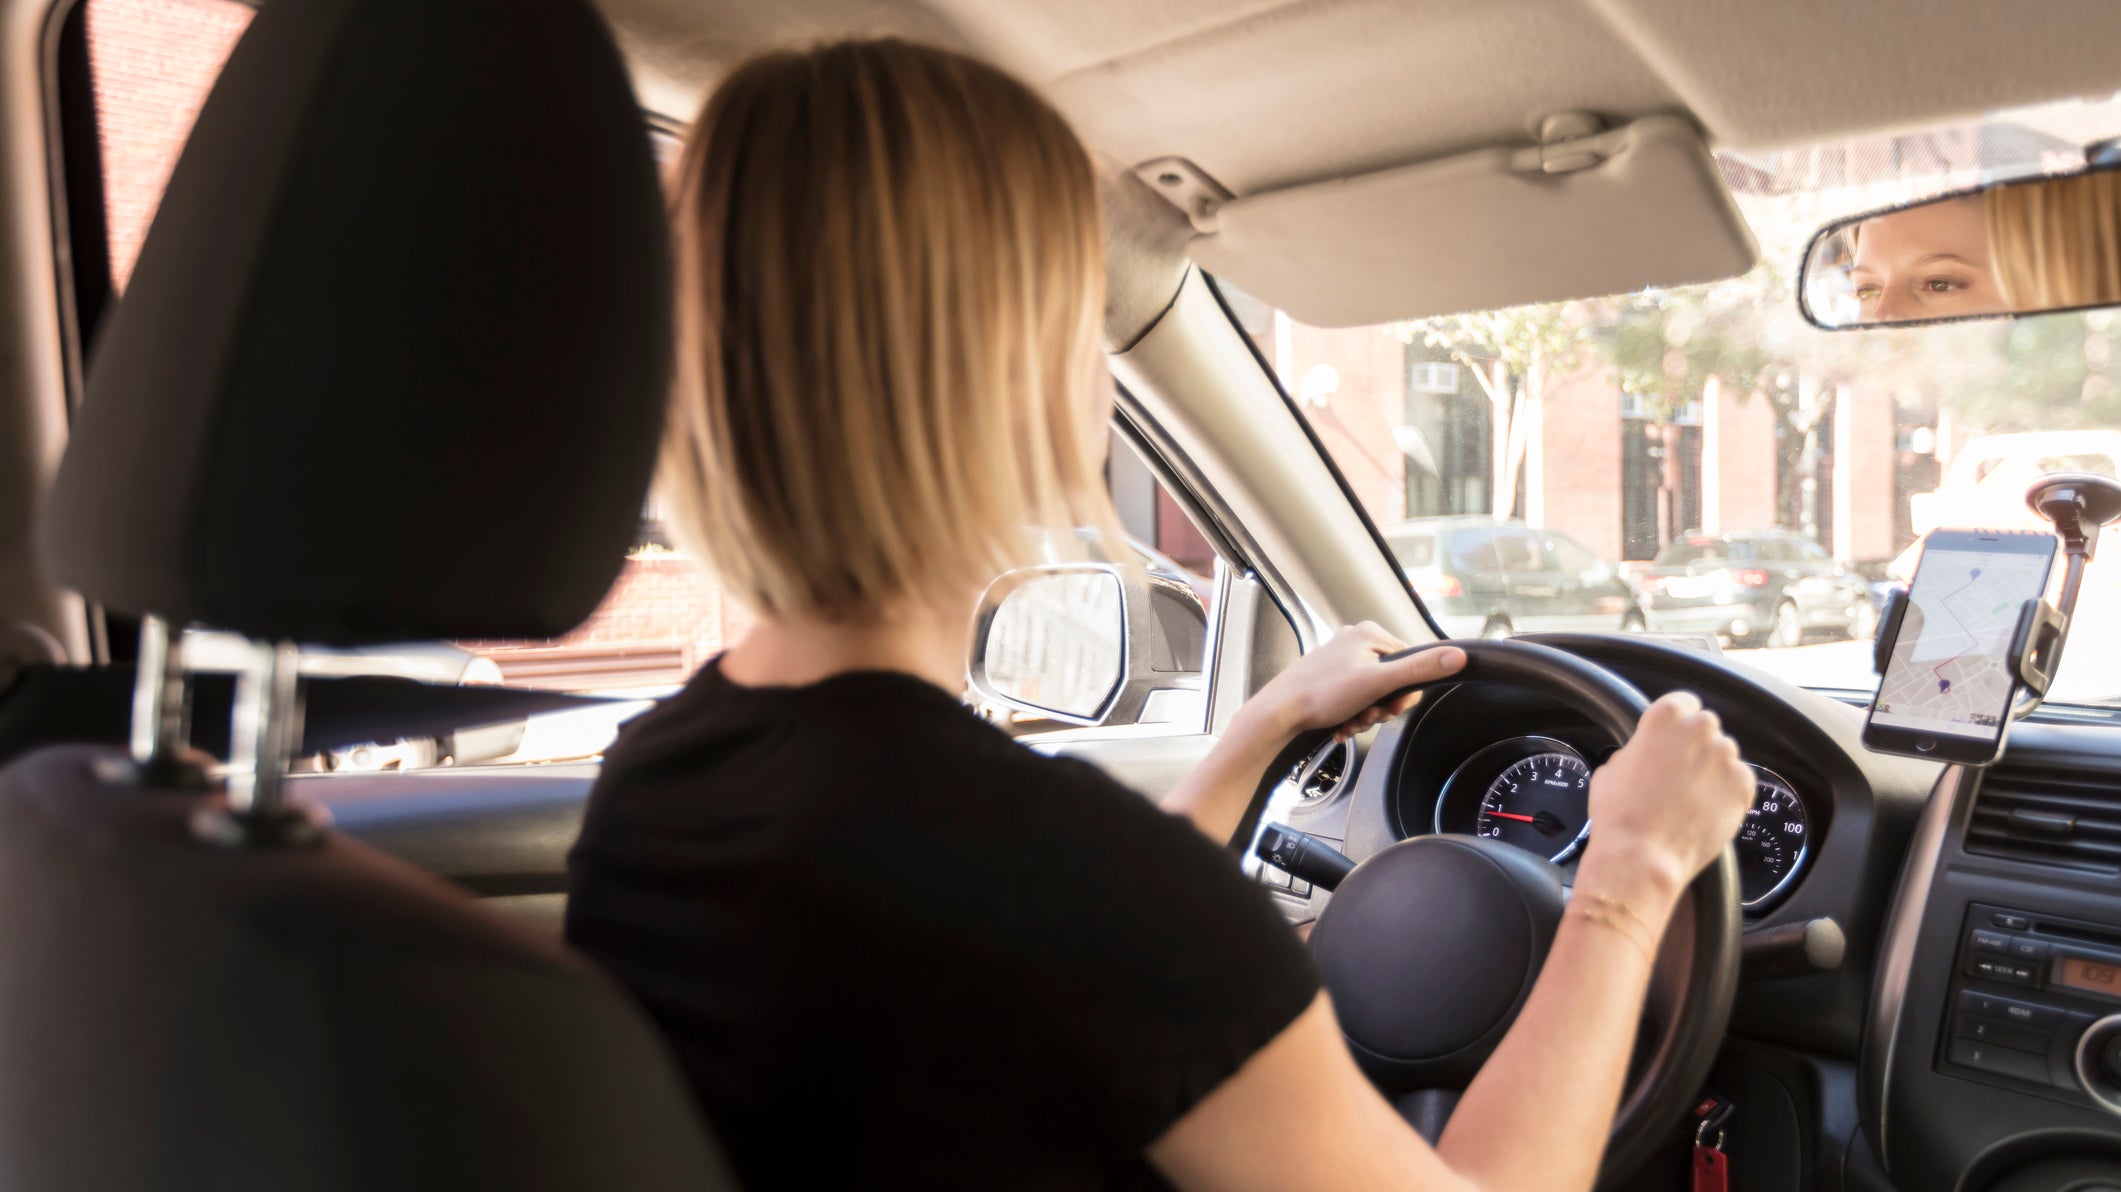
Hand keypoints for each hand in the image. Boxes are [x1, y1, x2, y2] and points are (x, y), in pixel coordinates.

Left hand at [1247, 624, 1466, 743]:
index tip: (1389, 707)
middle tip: (1366, 716)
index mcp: (1369, 633)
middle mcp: (1355, 640)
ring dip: (1366, 714)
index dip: (1405, 693)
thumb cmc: (1321, 694)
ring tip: (1349, 721)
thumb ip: (1419, 670)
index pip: (1411, 663)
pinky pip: (1356, 697)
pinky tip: (1341, 724)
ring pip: (1374, 693)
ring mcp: (1341, 658)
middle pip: (1392, 680)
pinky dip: (1352, 715)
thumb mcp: (1378, 683)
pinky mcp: (1330, 676)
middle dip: (1382, 707)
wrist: (1279, 713)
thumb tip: (1458, 656)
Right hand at [1578, 691, 1752, 913]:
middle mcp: (1701, 729)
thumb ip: (1637, 749)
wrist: (1641, 855)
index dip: (1678, 722)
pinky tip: (1706, 809)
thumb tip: (1644, 754)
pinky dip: (1728, 793)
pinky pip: (1741, 782)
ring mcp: (1726, 757)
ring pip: (1724, 756)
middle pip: (1707, 728)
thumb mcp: (1611, 767)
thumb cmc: (1620, 814)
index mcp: (1666, 715)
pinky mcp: (1743, 786)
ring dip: (1712, 770)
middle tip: (1678, 773)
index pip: (1684, 701)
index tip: (1674, 737)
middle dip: (1696, 746)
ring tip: (1690, 798)